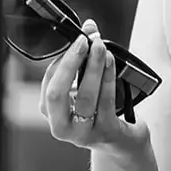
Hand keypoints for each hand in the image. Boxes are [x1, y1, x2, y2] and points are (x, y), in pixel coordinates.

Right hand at [39, 19, 148, 153]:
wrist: (121, 142)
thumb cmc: (100, 109)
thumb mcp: (85, 87)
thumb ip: (82, 60)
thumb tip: (88, 28)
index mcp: (51, 112)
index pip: (50, 81)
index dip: (63, 57)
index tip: (78, 36)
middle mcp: (61, 126)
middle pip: (57, 93)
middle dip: (70, 63)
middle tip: (85, 41)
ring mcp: (82, 133)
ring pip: (84, 96)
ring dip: (93, 67)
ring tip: (101, 47)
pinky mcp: (105, 133)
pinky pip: (106, 101)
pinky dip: (108, 77)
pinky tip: (111, 62)